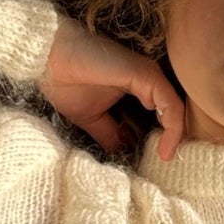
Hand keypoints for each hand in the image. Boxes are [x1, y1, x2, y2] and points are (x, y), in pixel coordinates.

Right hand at [42, 15, 187, 159]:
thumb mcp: (91, 118)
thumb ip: (111, 133)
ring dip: (176, 136)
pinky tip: (164, 147)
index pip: (162, 113)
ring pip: (175, 108)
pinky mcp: (146, 74)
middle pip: (173, 111)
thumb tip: (122, 152)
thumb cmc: (66, 82)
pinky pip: (170, 103)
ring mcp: (148, 75)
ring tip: (165, 156)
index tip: (159, 159)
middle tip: (167, 161)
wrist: (48, 61)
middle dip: (174, 138)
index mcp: (138, 87)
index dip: (165, 137)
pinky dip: (173, 127)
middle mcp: (148, 79)